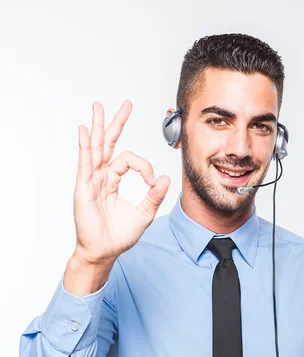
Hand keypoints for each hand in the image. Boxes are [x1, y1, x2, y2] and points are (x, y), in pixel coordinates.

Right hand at [72, 100, 169, 264]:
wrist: (104, 251)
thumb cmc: (119, 235)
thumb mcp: (144, 213)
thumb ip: (154, 196)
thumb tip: (164, 179)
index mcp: (113, 181)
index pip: (130, 160)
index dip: (144, 166)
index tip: (151, 180)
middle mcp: (101, 177)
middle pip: (109, 143)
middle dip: (117, 123)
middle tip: (125, 105)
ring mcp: (91, 180)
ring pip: (96, 147)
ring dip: (98, 126)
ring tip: (98, 107)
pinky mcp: (85, 187)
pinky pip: (85, 163)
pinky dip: (85, 146)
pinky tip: (85, 131)